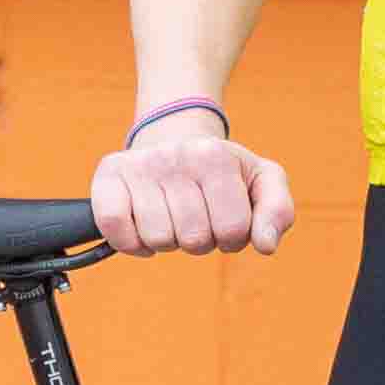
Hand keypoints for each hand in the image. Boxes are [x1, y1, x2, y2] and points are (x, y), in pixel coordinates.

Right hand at [94, 113, 297, 255]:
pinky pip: (116, 229)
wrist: (175, 139)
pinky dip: (132, 243)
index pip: (233, 230)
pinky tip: (144, 228)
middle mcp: (174, 155)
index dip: (234, 237)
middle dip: (201, 241)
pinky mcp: (107, 177)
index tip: (226, 219)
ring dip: (168, 242)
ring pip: (158, 239)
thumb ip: (277, 211)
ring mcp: (138, 165)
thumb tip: (266, 245)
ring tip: (172, 219)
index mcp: (214, 155)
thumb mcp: (262, 181)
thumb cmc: (222, 171)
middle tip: (197, 219)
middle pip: (194, 239)